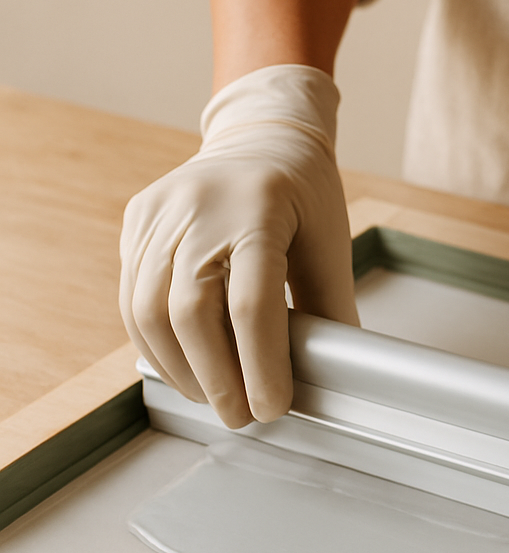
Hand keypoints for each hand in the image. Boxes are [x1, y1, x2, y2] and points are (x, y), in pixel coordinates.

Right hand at [119, 64, 358, 428]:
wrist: (262, 137)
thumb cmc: (304, 194)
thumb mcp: (330, 244)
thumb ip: (329, 309)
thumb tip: (332, 376)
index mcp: (259, 207)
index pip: (252, 302)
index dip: (260, 364)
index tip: (272, 406)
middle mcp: (200, 206)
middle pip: (189, 311)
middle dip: (215, 378)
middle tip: (241, 415)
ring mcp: (160, 212)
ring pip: (147, 310)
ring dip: (180, 369)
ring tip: (213, 397)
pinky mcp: (138, 222)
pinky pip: (132, 296)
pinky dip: (155, 343)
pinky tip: (185, 367)